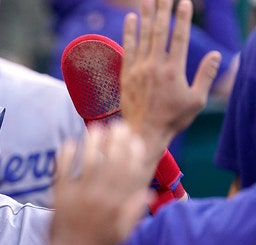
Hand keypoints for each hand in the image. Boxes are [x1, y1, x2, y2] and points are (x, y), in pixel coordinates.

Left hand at [52, 122, 148, 244]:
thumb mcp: (122, 233)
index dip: (133, 154)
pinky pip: (63, 171)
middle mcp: (99, 198)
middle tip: (118, 124)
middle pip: (110, 163)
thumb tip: (150, 193)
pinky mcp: (59, 196)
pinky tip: (70, 142)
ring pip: (88, 163)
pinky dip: (66, 156)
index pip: (129, 173)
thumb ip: (134, 211)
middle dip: (116, 141)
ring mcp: (78, 195)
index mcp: (117, 206)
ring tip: (96, 127)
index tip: (135, 139)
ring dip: (92, 143)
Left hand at [120, 0, 220, 163]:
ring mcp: (138, 69)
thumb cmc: (172, 119)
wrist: (143, 133)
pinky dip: (129, 32)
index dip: (182, 18)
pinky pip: (128, 48)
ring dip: (147, 16)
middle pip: (160, 31)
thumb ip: (205, 76)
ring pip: (143, 37)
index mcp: (173, 71)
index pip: (179, 37)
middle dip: (164, 10)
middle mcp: (154, 66)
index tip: (185, 2)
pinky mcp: (126, 74)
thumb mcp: (196, 100)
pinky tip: (131, 18)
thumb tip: (216, 55)